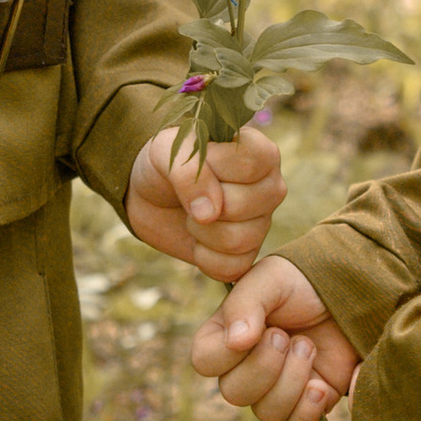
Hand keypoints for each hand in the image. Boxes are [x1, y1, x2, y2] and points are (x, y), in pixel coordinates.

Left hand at [126, 123, 285, 282]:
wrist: (149, 196)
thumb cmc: (165, 163)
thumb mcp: (166, 151)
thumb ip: (189, 172)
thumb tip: (209, 214)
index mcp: (262, 154)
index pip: (249, 164)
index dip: (213, 169)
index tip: (195, 163)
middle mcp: (270, 188)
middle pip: (242, 205)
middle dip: (202, 204)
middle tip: (190, 195)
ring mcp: (262, 223)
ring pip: (238, 240)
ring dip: (201, 232)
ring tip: (193, 216)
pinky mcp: (248, 254)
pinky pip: (232, 268)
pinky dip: (204, 258)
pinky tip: (197, 240)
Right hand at [190, 258, 359, 420]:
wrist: (350, 294)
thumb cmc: (304, 282)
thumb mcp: (272, 279)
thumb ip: (245, 304)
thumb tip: (235, 342)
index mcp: (225, 336)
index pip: (205, 362)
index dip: (230, 354)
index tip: (264, 330)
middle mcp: (245, 367)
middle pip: (234, 394)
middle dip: (267, 366)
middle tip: (292, 337)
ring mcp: (276, 389)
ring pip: (267, 412)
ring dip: (292, 381)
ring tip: (309, 348)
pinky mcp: (307, 404)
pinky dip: (308, 413)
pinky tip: (321, 387)